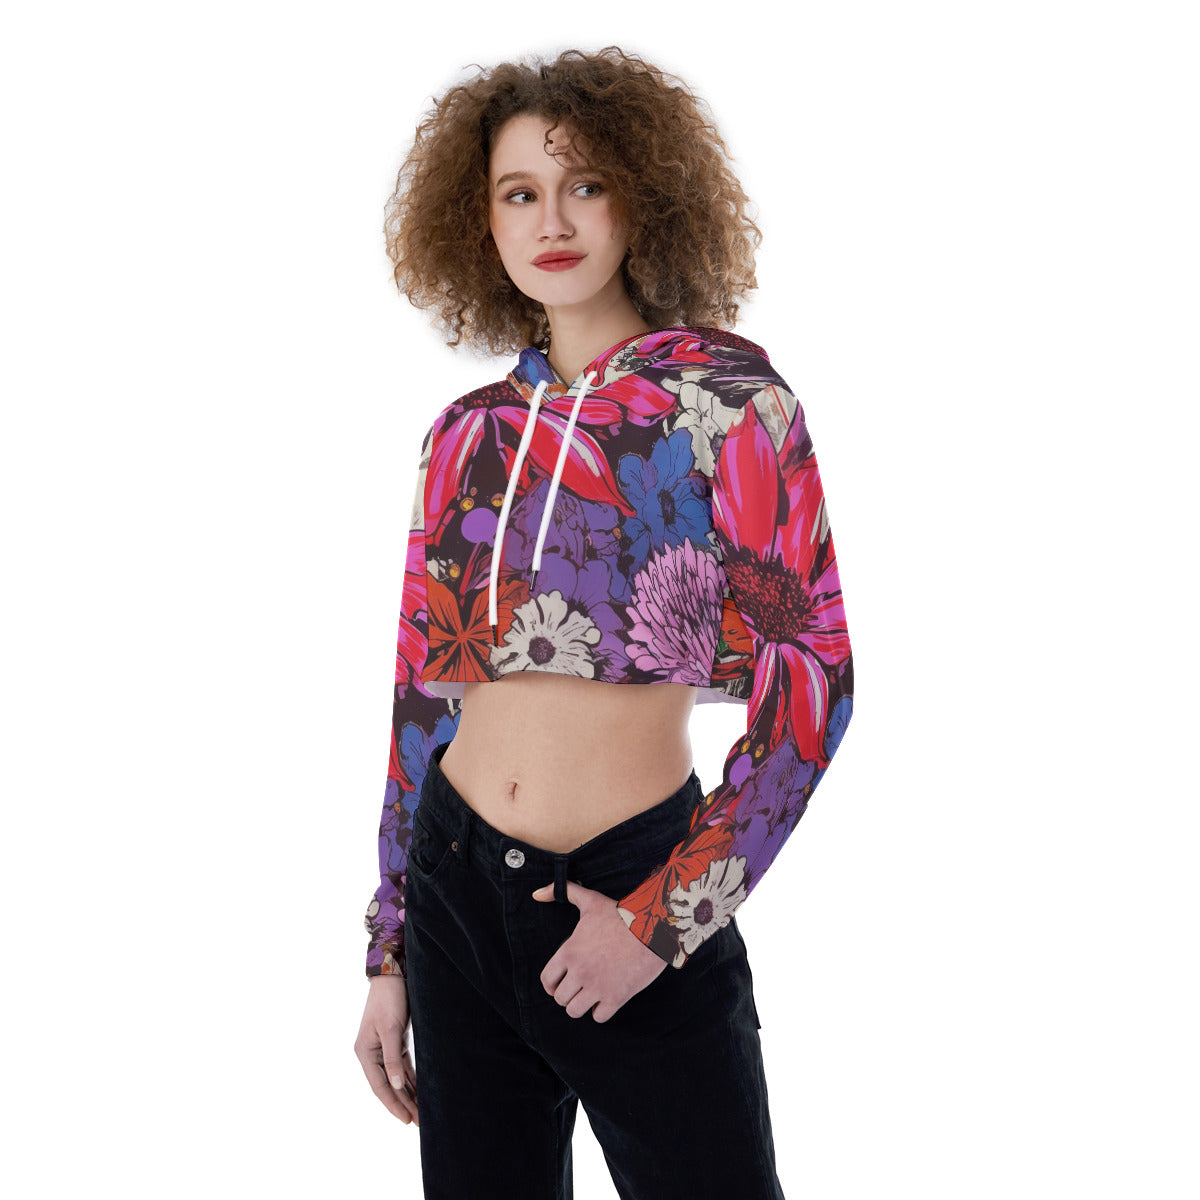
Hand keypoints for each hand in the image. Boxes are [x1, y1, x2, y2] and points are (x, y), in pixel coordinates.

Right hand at [354, 974, 418, 1124]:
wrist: (393, 975)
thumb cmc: (390, 999)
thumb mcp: (391, 1029)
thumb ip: (393, 1059)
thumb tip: (397, 1086)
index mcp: (365, 1052)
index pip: (380, 1086)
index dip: (393, 1104)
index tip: (406, 1120)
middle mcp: (371, 1053)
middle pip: (389, 1085)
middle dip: (403, 1103)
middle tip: (419, 1121)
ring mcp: (382, 1048)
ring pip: (397, 1078)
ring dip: (408, 1093)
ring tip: (421, 1112)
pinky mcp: (394, 1042)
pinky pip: (402, 1066)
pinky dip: (411, 1079)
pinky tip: (420, 1091)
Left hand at [531, 879, 668, 1022]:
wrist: (653, 928)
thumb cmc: (621, 915)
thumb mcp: (590, 900)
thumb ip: (563, 892)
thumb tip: (536, 894)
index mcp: (569, 952)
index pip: (546, 980)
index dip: (551, 984)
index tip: (560, 982)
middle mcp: (579, 972)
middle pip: (560, 999)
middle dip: (567, 994)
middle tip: (578, 987)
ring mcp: (597, 987)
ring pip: (575, 1011)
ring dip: (581, 1005)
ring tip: (590, 995)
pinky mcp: (616, 997)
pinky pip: (598, 1017)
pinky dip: (601, 1011)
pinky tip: (607, 998)